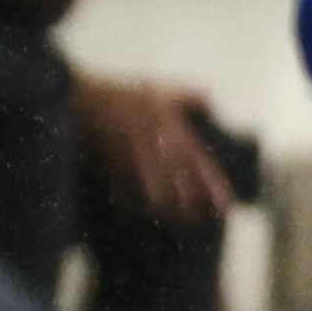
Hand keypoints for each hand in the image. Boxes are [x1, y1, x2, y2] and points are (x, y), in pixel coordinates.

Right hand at [71, 75, 236, 229]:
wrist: (83, 100)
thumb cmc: (125, 95)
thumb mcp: (162, 88)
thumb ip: (191, 96)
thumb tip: (215, 105)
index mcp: (171, 127)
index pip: (199, 162)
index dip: (214, 186)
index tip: (228, 204)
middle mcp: (156, 146)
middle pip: (181, 183)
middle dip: (196, 205)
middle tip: (209, 221)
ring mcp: (135, 160)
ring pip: (158, 193)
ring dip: (172, 210)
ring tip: (185, 223)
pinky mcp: (114, 170)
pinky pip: (133, 194)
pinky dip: (144, 206)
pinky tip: (154, 214)